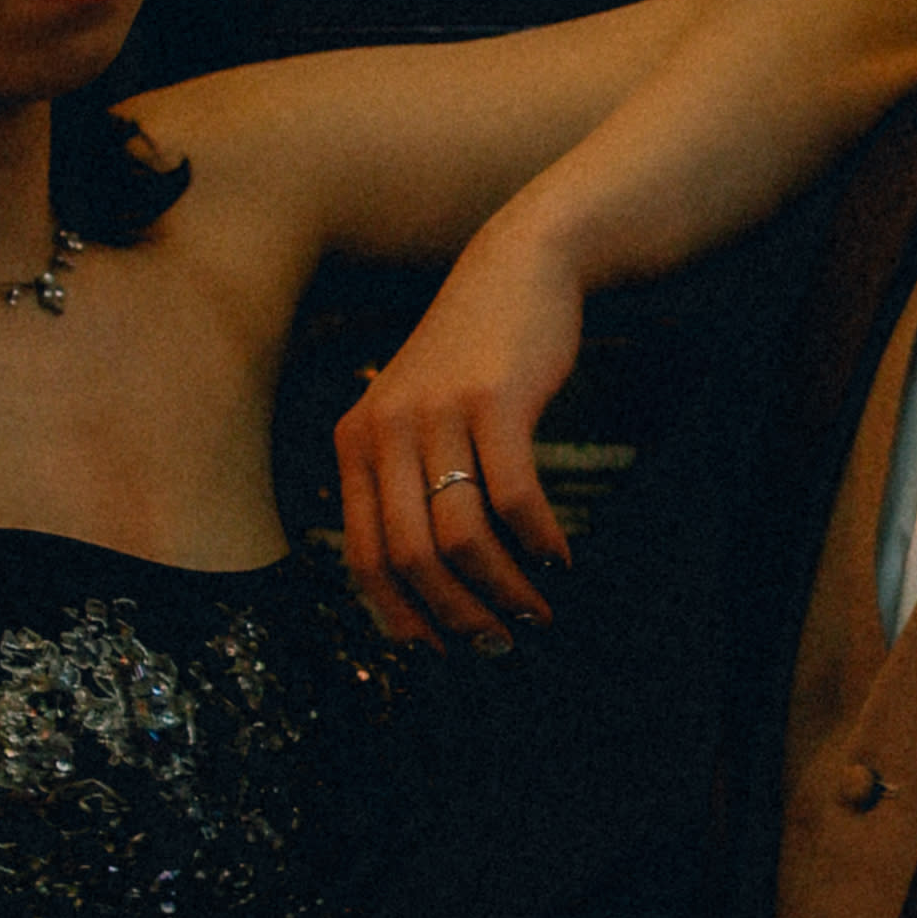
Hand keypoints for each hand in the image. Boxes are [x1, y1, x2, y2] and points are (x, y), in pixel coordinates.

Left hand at [334, 216, 581, 647]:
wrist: (517, 267)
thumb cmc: (471, 358)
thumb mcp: (414, 414)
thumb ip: (405, 484)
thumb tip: (425, 587)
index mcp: (355, 442)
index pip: (364, 557)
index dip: (401, 615)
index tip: (440, 650)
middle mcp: (384, 430)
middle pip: (411, 558)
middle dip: (457, 615)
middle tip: (499, 644)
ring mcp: (438, 414)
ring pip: (461, 536)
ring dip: (503, 588)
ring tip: (537, 610)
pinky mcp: (494, 400)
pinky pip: (514, 497)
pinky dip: (539, 540)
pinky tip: (560, 559)